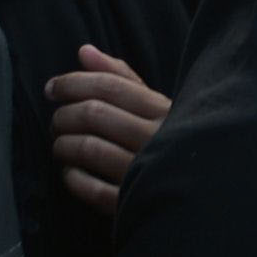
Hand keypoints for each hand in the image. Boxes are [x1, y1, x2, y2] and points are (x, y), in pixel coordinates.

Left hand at [47, 46, 167, 213]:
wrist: (205, 199)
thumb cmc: (172, 144)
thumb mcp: (157, 108)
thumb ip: (121, 78)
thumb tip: (84, 51)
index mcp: (164, 112)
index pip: (109, 87)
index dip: (72, 83)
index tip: (51, 89)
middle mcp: (158, 140)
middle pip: (94, 114)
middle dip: (63, 116)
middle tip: (55, 123)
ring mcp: (148, 174)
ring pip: (89, 148)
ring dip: (63, 145)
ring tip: (60, 147)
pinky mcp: (137, 205)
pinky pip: (93, 190)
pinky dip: (73, 179)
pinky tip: (71, 173)